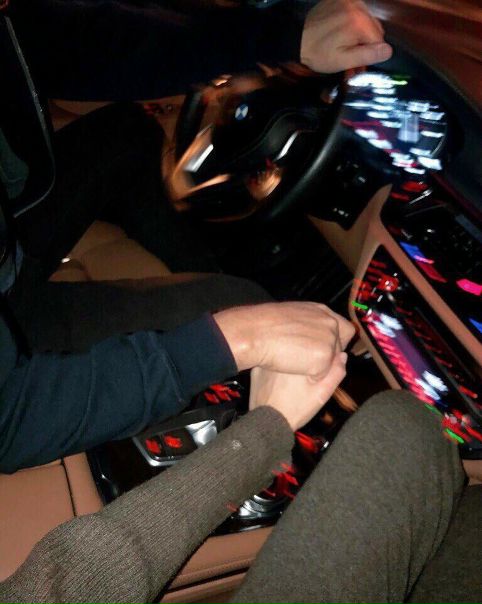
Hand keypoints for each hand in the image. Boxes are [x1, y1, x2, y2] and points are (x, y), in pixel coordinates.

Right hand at [213, 301, 354, 378]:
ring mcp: (329, 341)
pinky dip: (311, 377)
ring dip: (319, 365)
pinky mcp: (323, 358)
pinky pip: (322, 374)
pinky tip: (296, 373)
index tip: (321, 348)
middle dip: (329, 353)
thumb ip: (304, 319)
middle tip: (308, 360)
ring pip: (333, 361)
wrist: (254, 333)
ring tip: (297, 366)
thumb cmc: (262, 323)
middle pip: (341, 344)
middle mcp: (330, 324)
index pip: (342, 327)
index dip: (334, 340)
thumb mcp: (289, 314)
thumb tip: (309, 326)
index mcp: (321, 311)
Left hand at [249, 353, 347, 430]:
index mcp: (298, 357)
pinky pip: (271, 363)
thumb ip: (335, 372)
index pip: (315, 344)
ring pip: (284, 354)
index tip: (324, 365)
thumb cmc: (295, 409)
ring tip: (294, 382)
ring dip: (291, 361)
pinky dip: (277, 369)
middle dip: (306, 357)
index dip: (323, 354)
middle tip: (308, 377)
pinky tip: (281, 383)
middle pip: (298, 347)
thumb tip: (342, 355)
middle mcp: (279, 355)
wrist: (268, 423)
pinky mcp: (256, 369)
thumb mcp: (321, 393)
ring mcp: (265, 361)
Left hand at [300, 0, 391, 72]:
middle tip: (353, 57)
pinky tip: (342, 32)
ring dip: (361, 33)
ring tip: (346, 44)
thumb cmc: (318, 54)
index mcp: (359, 22)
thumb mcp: (342, 61)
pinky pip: (357, 11)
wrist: (297, 39)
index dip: (370, 54)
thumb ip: (367, 55)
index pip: (379, 40)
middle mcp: (357, 6)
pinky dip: (354, 22)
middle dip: (367, 43)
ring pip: (367, 20)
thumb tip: (388, 51)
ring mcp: (349, 0)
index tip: (358, 64)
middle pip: (375, 28)